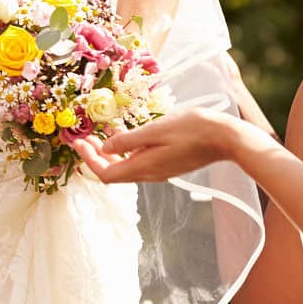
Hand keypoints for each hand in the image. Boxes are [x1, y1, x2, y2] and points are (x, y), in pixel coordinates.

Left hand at [77, 107, 255, 183]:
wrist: (225, 138)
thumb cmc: (193, 129)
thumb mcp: (156, 130)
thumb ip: (128, 140)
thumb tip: (105, 148)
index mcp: (144, 167)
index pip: (106, 173)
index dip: (88, 160)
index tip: (77, 141)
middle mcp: (149, 174)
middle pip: (113, 172)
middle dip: (94, 155)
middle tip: (81, 136)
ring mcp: (159, 170)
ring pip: (125, 166)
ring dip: (108, 152)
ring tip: (97, 132)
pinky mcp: (167, 163)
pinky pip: (138, 160)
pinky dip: (124, 149)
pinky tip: (123, 133)